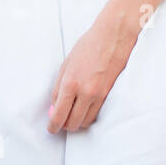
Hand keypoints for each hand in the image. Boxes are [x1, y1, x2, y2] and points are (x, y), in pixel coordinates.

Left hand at [47, 11, 138, 133]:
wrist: (113, 36)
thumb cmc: (89, 45)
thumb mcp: (66, 64)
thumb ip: (58, 88)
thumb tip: (54, 107)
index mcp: (70, 83)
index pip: (59, 116)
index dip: (53, 126)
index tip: (51, 128)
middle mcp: (85, 92)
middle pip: (73, 124)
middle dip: (65, 126)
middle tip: (61, 120)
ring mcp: (100, 95)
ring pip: (86, 122)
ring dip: (78, 121)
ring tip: (73, 112)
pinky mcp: (110, 94)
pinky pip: (97, 113)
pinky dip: (89, 114)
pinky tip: (85, 106)